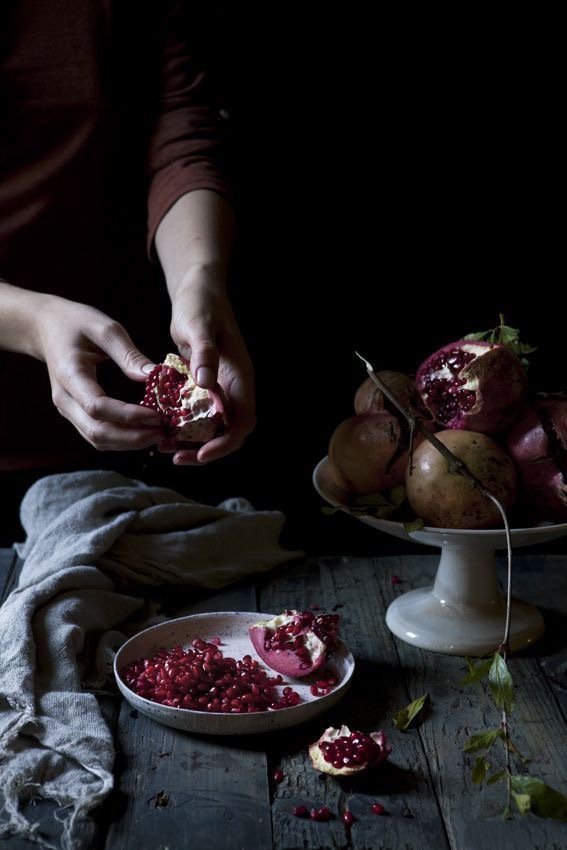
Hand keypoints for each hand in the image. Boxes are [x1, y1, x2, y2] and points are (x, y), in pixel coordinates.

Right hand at [35, 295, 162, 449]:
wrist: (46, 328)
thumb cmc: (76, 323)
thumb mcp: (104, 328)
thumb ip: (128, 353)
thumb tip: (153, 375)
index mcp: (70, 375)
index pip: (98, 406)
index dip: (128, 416)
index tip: (156, 415)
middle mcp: (65, 399)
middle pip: (97, 431)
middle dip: (132, 437)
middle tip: (163, 431)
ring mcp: (68, 409)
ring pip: (97, 439)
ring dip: (128, 442)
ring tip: (158, 434)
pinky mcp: (75, 414)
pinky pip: (97, 435)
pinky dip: (121, 439)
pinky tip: (143, 432)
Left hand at [168, 271, 255, 464]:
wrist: (198, 290)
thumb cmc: (201, 304)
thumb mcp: (199, 325)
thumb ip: (205, 353)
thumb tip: (207, 384)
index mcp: (240, 376)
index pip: (243, 421)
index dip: (226, 442)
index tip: (202, 452)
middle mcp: (234, 386)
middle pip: (229, 431)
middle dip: (207, 449)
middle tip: (177, 458)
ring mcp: (220, 386)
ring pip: (213, 426)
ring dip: (194, 441)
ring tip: (166, 449)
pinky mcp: (205, 384)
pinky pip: (199, 413)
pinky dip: (184, 425)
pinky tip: (162, 428)